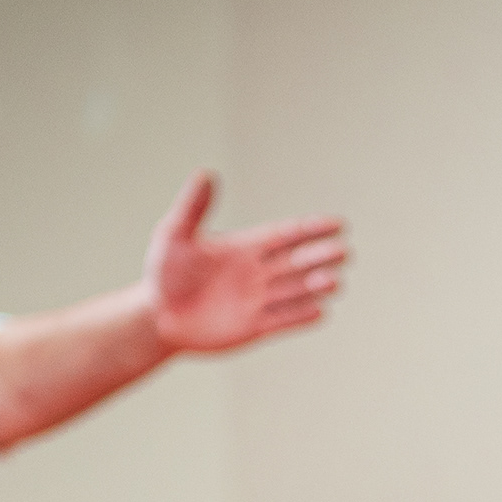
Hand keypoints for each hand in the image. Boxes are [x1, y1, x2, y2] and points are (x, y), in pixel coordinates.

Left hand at [143, 171, 346, 355]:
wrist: (157, 317)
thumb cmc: (163, 273)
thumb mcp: (174, 234)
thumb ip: (193, 206)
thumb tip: (207, 173)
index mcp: (245, 247)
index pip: (287, 235)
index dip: (312, 229)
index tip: (339, 224)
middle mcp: (258, 273)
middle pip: (298, 263)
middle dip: (321, 257)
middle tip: (344, 252)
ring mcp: (258, 301)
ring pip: (295, 291)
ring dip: (316, 287)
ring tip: (334, 282)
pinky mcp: (254, 327)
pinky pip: (283, 321)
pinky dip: (301, 316)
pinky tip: (321, 311)